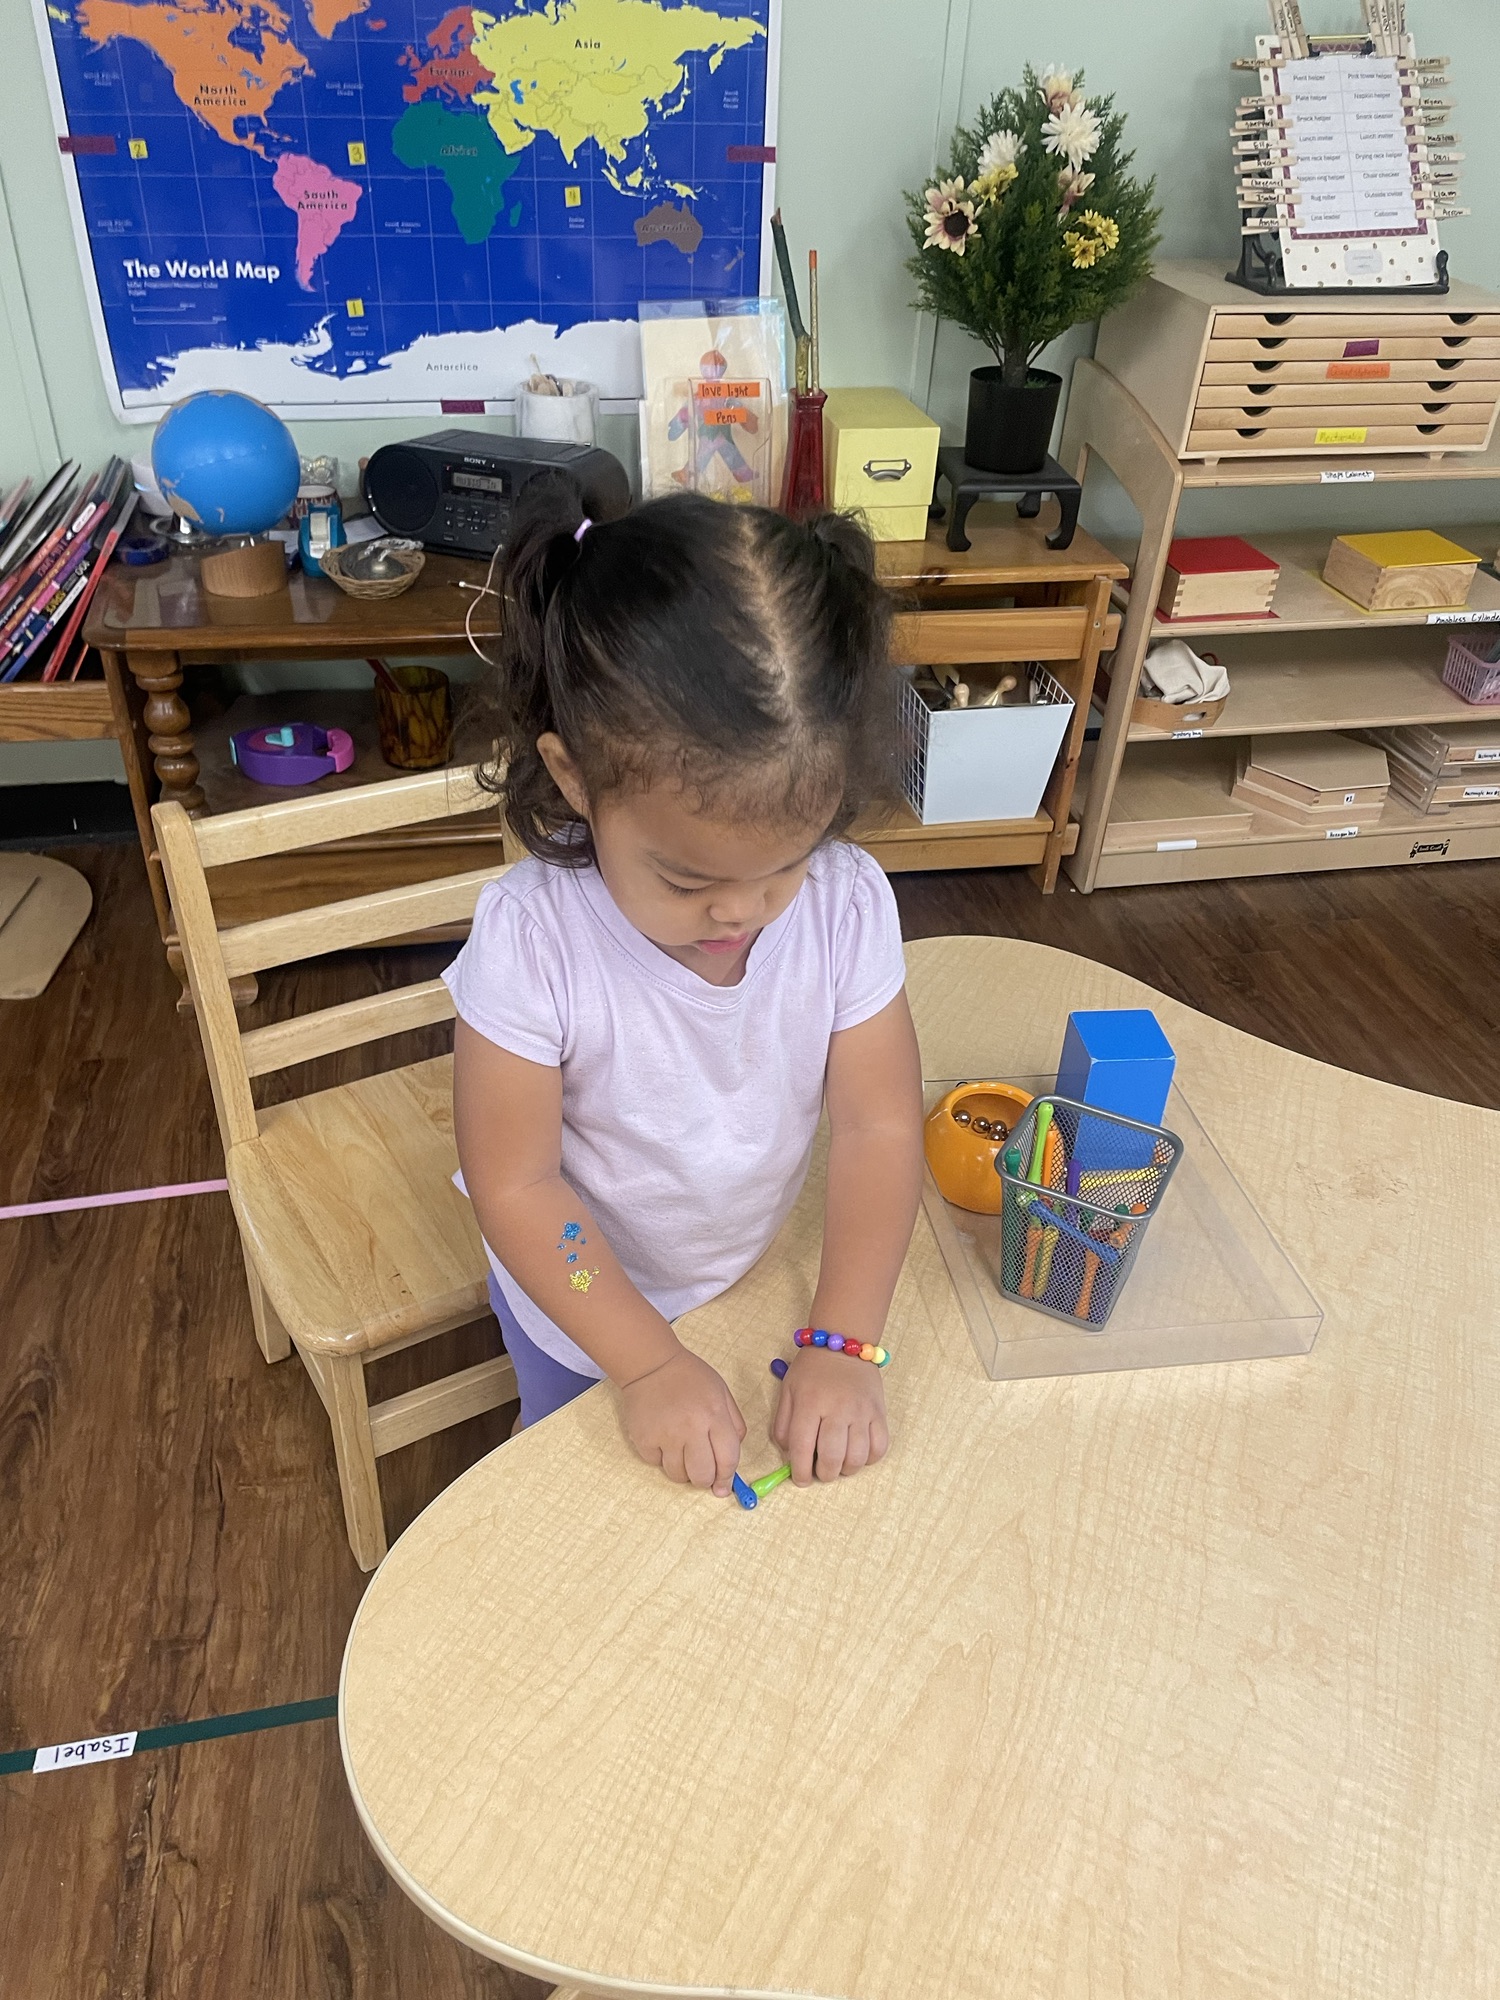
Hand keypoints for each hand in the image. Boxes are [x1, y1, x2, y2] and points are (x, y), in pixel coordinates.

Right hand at [618, 1345, 746, 1495]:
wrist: (651, 1365)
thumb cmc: (689, 1377)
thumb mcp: (721, 1392)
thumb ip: (733, 1424)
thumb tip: (731, 1459)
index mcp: (714, 1414)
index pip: (728, 1459)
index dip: (727, 1478)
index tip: (723, 1487)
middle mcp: (691, 1427)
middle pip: (702, 1475)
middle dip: (705, 1479)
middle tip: (702, 1472)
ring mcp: (665, 1435)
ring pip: (678, 1475)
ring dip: (682, 1470)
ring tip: (682, 1450)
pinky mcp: (644, 1439)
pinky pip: (656, 1464)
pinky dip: (661, 1458)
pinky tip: (663, 1439)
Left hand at [772, 1346, 888, 1485]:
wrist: (844, 1346)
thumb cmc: (812, 1371)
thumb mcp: (788, 1391)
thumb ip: (783, 1424)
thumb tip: (790, 1456)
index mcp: (809, 1402)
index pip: (802, 1448)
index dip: (800, 1471)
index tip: (801, 1480)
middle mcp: (837, 1408)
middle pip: (832, 1457)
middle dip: (824, 1474)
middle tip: (821, 1472)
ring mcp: (861, 1411)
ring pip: (857, 1457)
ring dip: (846, 1470)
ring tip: (839, 1464)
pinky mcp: (879, 1412)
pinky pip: (879, 1447)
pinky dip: (869, 1459)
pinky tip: (858, 1454)